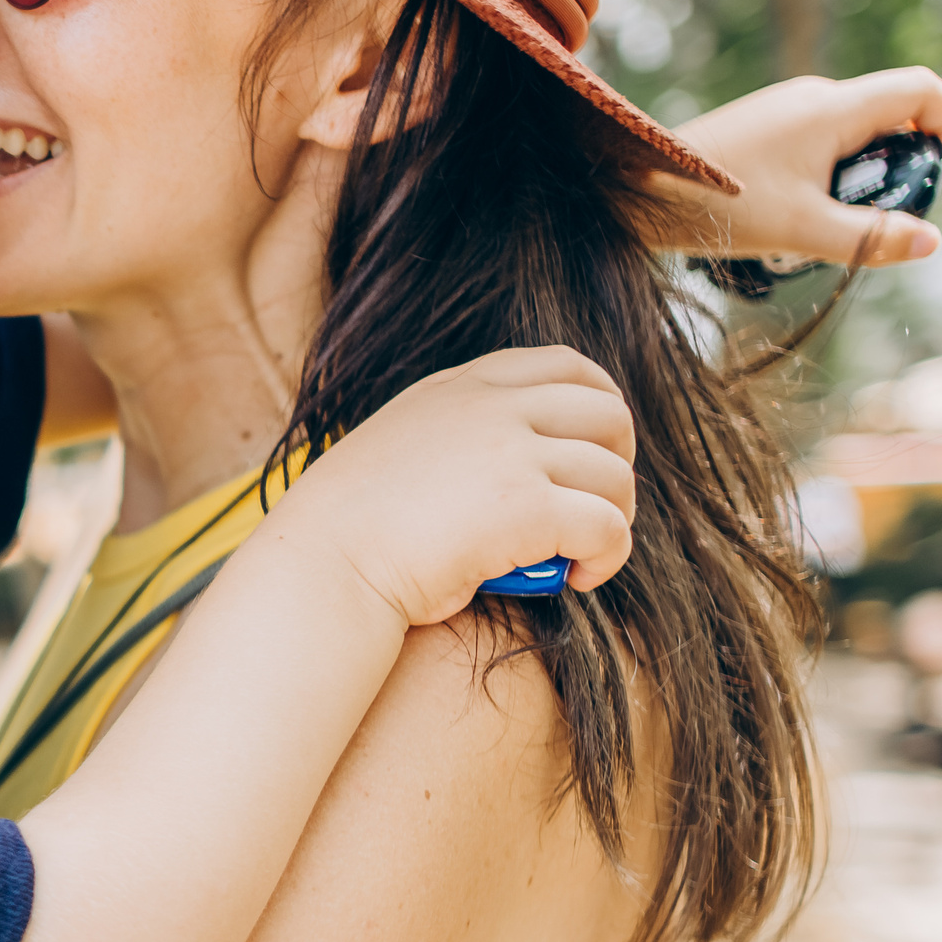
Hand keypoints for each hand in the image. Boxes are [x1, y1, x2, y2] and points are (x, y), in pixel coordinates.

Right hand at [280, 346, 637, 627]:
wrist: (324, 562)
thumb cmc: (353, 526)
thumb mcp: (403, 444)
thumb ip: (458, 434)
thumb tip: (511, 471)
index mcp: (462, 387)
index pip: (565, 364)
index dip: (600, 404)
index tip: (594, 450)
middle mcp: (493, 407)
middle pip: (609, 412)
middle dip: (617, 462)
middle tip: (594, 509)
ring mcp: (513, 452)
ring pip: (615, 475)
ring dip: (614, 518)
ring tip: (583, 554)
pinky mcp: (527, 507)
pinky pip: (608, 526)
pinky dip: (609, 556)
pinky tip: (580, 576)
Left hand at [652, 68, 941, 265]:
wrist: (637, 185)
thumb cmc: (718, 205)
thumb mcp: (801, 231)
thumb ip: (870, 237)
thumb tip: (932, 242)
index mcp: (832, 107)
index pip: (922, 88)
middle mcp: (815, 95)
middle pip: (892, 114)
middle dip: (904, 163)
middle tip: (881, 216)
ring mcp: (789, 107)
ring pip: (856, 131)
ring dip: (865, 174)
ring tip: (831, 222)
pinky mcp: (769, 124)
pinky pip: (824, 139)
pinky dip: (833, 173)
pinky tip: (801, 214)